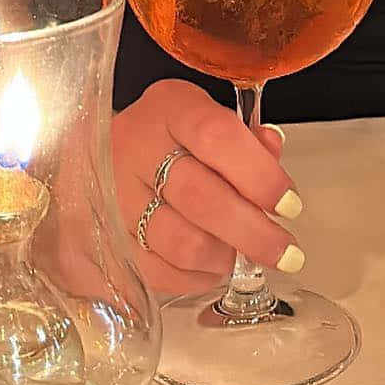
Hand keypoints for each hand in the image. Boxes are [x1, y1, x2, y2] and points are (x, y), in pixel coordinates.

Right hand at [113, 79, 300, 296]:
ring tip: (244, 255)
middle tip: (286, 251)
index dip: (260, 174)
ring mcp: (115, 196)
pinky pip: (158, 272)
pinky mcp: (105, 239)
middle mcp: (136, 148)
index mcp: (169, 107)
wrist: (95, 152)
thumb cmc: (167, 136)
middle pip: (201, 197)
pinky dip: (196, 276)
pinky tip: (213, 266)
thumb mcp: (206, 116)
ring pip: (180, 241)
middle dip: (253, 231)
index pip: (217, 136)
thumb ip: (245, 138)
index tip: (290, 203)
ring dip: (224, 256)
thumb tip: (274, 157)